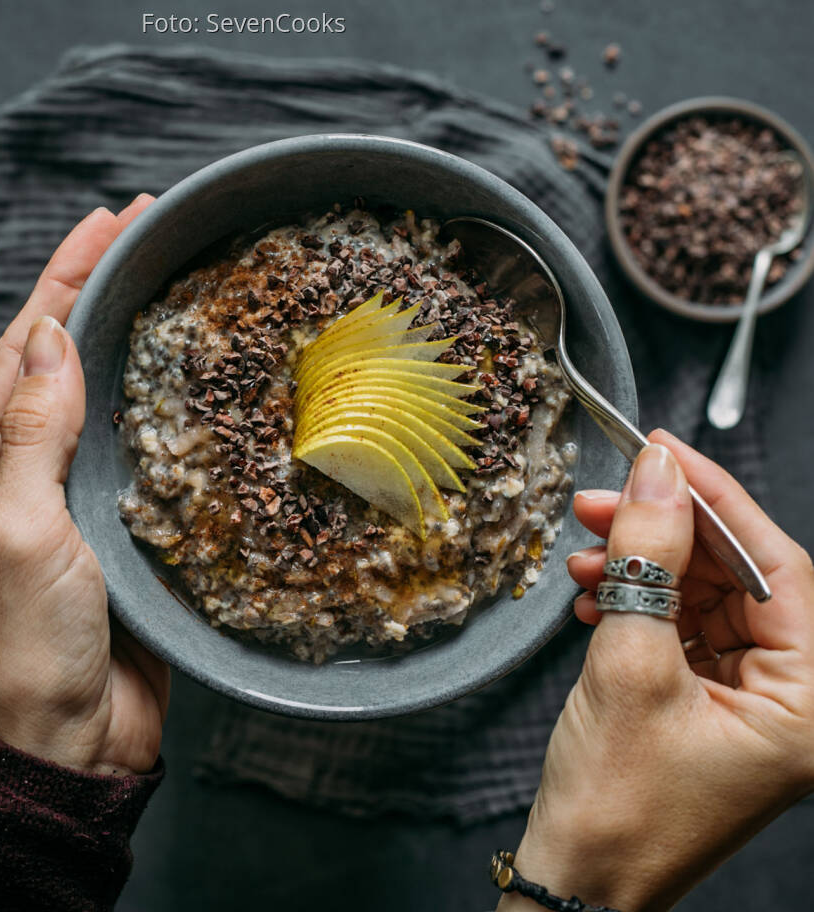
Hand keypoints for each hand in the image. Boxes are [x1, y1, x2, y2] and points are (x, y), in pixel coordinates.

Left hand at [0, 196, 168, 775]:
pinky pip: (136, 453)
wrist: (71, 747)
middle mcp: (15, 478)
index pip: (20, 353)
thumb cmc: (28, 649)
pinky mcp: (116, 530)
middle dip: (95, 293)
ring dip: (128, 341)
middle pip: (58, 365)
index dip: (62, 280)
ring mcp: (68, 503)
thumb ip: (35, 434)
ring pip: (100, 404)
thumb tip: (49, 336)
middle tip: (143, 227)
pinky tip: (187, 375)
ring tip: (167, 279)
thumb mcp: (20, 533)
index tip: (107, 219)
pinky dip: (159, 407)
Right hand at [500, 430, 813, 911]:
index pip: (779, 567)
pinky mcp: (708, 705)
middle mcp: (794, 699)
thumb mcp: (628, 664)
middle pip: (740, 578)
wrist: (578, 881)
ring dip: (642, 569)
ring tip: (584, 553)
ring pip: (705, 598)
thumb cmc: (616, 806)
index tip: (663, 452)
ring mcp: (751, 702)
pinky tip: (592, 595)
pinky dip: (635, 604)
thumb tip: (655, 475)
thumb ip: (647, 559)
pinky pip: (681, 628)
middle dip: (666, 533)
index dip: (717, 500)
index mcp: (810, 701)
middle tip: (603, 499)